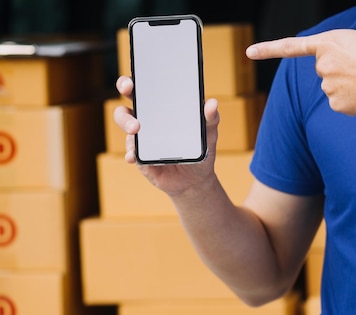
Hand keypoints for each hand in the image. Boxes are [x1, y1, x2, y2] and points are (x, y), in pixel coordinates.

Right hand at [114, 76, 219, 195]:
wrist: (195, 180)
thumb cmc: (200, 149)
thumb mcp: (209, 134)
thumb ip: (211, 118)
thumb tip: (212, 103)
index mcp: (163, 107)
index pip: (146, 87)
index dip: (137, 78)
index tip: (135, 75)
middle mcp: (148, 119)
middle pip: (129, 98)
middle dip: (125, 90)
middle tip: (129, 89)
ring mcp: (141, 137)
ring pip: (126, 123)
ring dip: (126, 122)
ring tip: (136, 129)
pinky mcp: (139, 156)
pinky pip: (131, 152)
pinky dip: (131, 153)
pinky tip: (134, 156)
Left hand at [246, 29, 355, 114]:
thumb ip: (354, 46)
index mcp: (329, 41)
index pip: (292, 45)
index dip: (268, 49)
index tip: (248, 53)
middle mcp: (322, 64)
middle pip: (323, 69)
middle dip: (338, 69)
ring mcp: (327, 86)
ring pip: (331, 87)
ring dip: (345, 85)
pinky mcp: (334, 105)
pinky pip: (339, 103)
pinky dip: (350, 101)